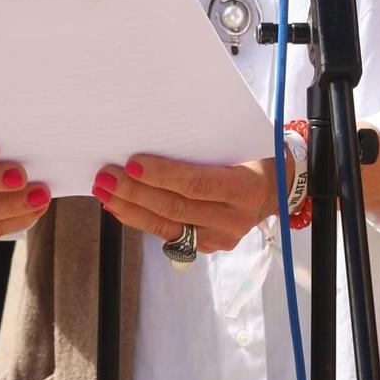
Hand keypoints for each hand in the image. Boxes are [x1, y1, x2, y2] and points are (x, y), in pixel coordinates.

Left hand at [93, 152, 285, 253]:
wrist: (275, 186)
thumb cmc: (250, 154)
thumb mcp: (238, 142)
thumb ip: (204, 144)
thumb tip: (153, 133)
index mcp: (246, 187)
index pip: (198, 183)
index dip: (163, 175)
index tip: (132, 164)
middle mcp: (234, 219)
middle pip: (176, 207)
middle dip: (135, 192)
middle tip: (106, 176)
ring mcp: (220, 237)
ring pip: (167, 226)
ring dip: (130, 208)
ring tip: (103, 191)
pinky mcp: (207, 246)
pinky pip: (167, 234)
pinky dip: (140, 219)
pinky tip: (119, 207)